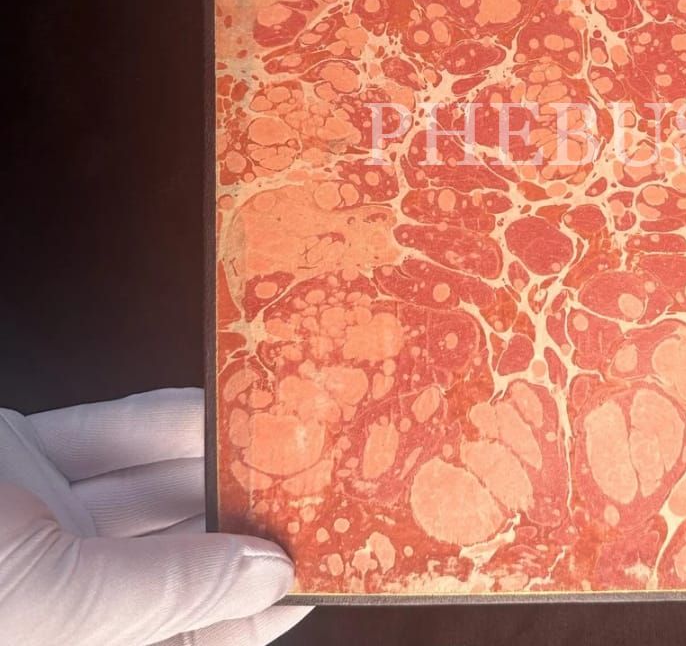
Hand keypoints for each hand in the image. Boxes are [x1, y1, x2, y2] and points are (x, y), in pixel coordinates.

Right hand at [0, 388, 310, 645]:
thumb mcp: (49, 604)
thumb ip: (162, 587)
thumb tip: (267, 575)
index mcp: (71, 644)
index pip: (191, 633)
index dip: (255, 602)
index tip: (318, 560)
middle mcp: (63, 589)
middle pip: (179, 550)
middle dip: (244, 513)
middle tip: (313, 473)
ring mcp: (43, 518)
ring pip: (149, 486)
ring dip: (213, 456)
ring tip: (282, 428)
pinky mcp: (21, 452)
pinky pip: (107, 433)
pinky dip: (161, 419)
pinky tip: (217, 403)